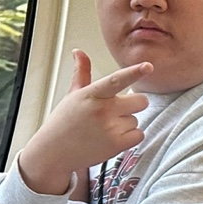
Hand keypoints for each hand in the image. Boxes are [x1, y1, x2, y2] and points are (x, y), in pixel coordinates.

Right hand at [19, 50, 151, 195]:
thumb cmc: (64, 122)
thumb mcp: (73, 95)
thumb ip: (82, 72)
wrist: (54, 152)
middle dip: (133, 105)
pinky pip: (139, 135)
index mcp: (92, 94)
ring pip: (137, 119)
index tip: (148, 66)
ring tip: (105, 128)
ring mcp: (110, 128)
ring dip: (126, 123)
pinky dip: (130, 137)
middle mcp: (102, 110)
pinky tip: (112, 138)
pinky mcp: (116, 145)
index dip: (134, 72)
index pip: (116, 80)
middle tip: (114, 112)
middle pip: (140, 101)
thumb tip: (78, 52)